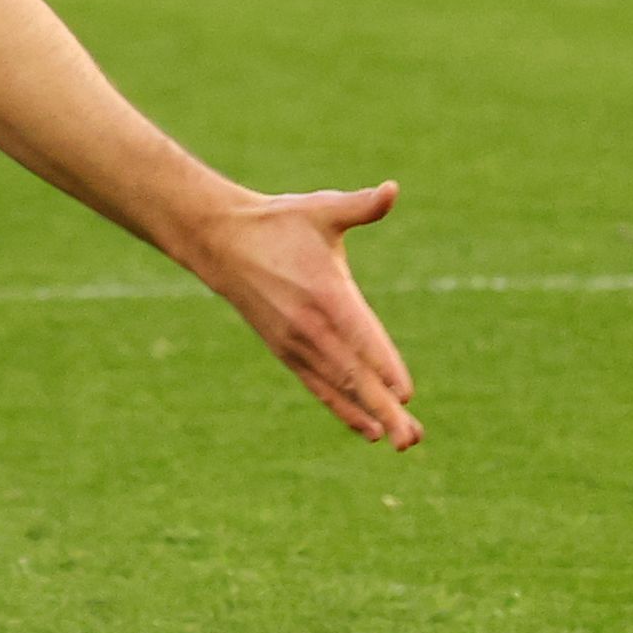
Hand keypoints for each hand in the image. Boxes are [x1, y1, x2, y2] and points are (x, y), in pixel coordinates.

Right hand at [178, 182, 419, 444]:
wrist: (220, 243)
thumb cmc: (279, 223)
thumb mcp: (321, 209)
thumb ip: (360, 206)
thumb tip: (391, 190)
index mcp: (326, 293)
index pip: (360, 336)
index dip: (383, 365)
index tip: (406, 394)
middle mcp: (312, 327)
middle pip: (353, 375)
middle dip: (384, 408)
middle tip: (413, 439)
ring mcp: (297, 344)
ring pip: (340, 388)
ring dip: (371, 416)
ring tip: (402, 442)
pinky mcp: (287, 352)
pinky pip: (320, 388)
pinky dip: (344, 409)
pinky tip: (369, 430)